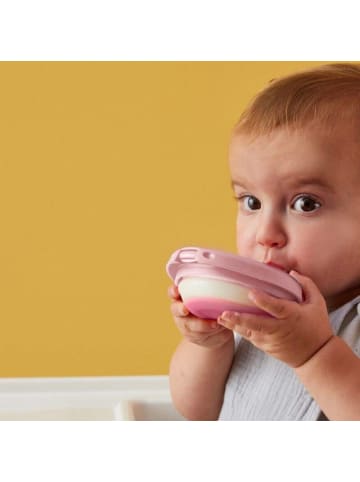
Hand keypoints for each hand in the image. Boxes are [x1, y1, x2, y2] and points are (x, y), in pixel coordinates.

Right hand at [168, 284, 233, 348]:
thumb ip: (213, 293)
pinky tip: (216, 328)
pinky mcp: (191, 336)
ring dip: (200, 324)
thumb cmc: (212, 308)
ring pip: (188, 325)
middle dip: (180, 309)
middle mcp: (180, 310)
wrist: (214, 329)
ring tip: (214, 323)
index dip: (173, 292)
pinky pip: (197, 335)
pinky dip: (207, 332)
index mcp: (182, 297)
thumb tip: (227, 286)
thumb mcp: (211, 298)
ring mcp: (184, 324)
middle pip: (175, 309)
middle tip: (186, 309)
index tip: (177, 291)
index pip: (173, 293)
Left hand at [217, 271, 333, 367]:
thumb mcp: (317, 303)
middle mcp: (279, 329)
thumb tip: (291, 273)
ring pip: (249, 332)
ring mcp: (271, 340)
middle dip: (240, 319)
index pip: (276, 307)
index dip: (263, 300)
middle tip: (225, 313)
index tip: (251, 293)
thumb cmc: (316, 325)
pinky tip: (227, 324)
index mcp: (292, 315)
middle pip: (257, 324)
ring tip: (220, 318)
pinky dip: (239, 330)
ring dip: (234, 325)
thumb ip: (306, 285)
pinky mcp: (265, 347)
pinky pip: (250, 337)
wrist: (316, 356)